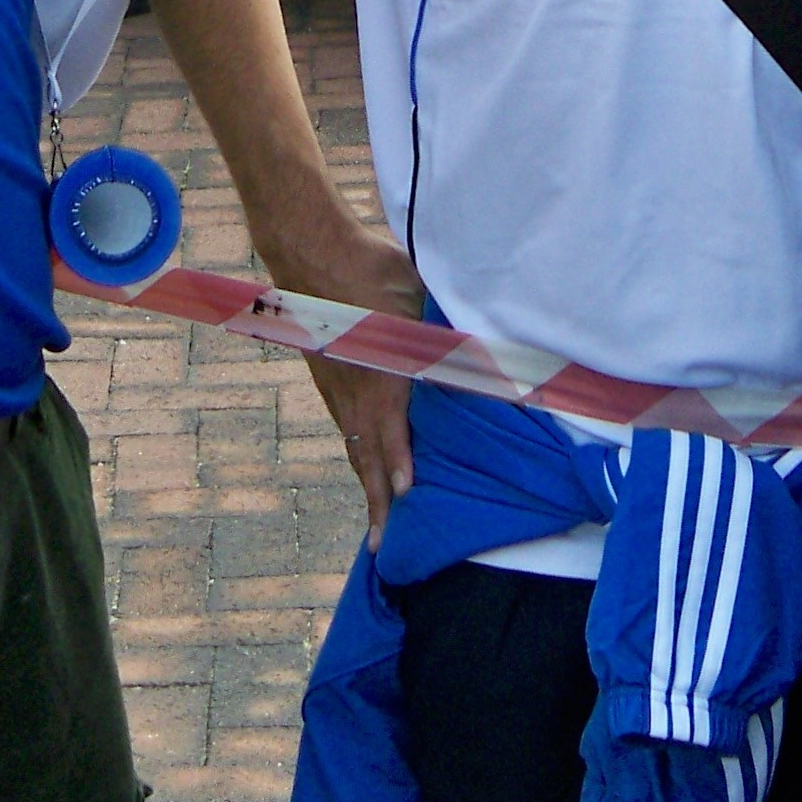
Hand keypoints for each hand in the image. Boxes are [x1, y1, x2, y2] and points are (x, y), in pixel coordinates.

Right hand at [265, 209, 423, 535]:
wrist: (311, 252)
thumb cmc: (372, 270)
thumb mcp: (417, 294)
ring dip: (368, 485)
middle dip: (378, 503)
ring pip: (354, 446)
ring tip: (379, 523)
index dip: (398, 461)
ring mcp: (336, 388)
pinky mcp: (329, 381)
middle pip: (366, 455)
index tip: (407, 493)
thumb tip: (490, 350)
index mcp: (378, 370)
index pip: (389, 426)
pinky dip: (358, 455)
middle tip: (384, 548)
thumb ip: (446, 327)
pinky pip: (346, 427)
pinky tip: (367, 467)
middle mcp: (354, 389)